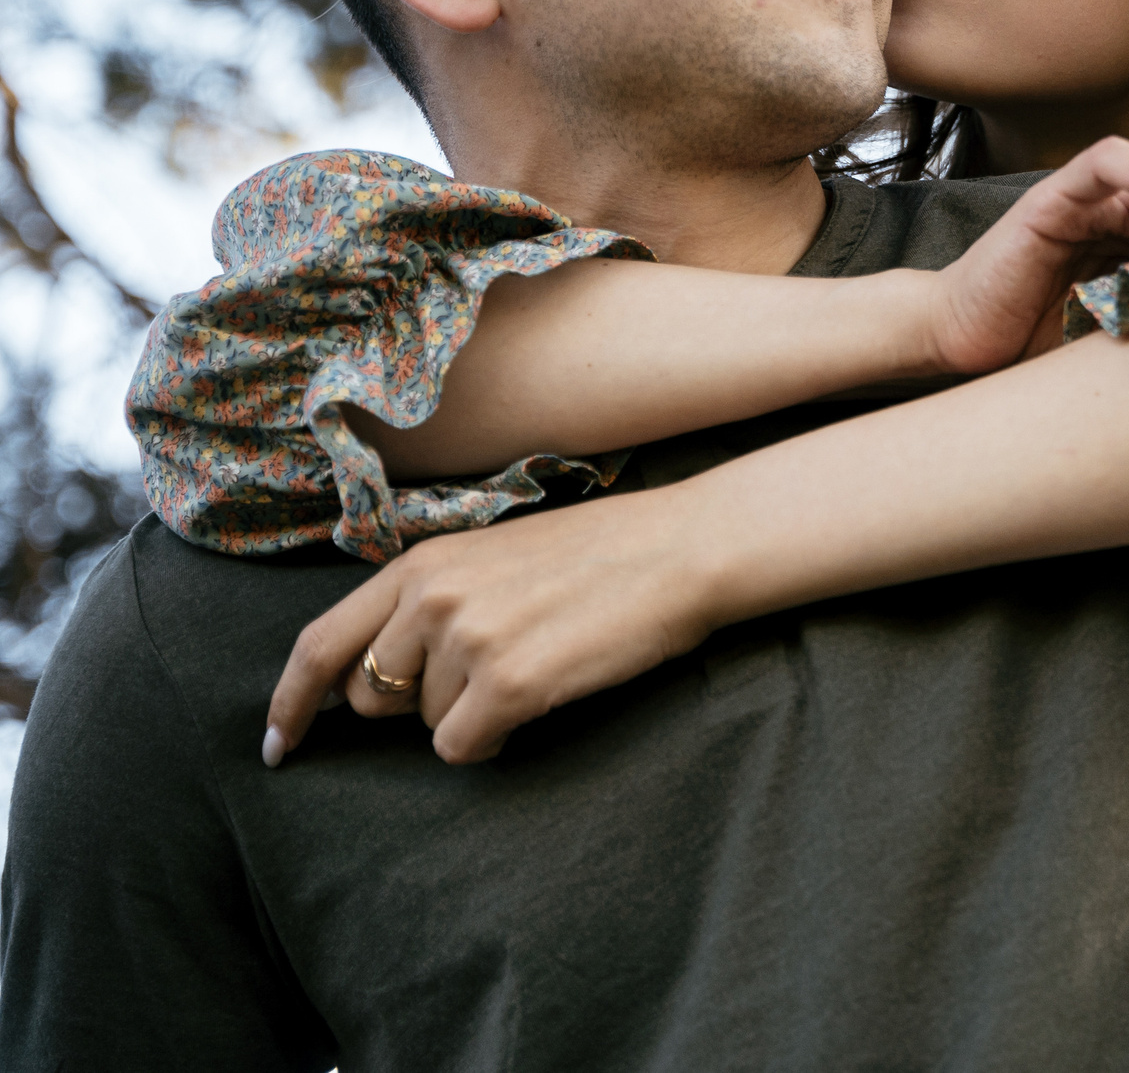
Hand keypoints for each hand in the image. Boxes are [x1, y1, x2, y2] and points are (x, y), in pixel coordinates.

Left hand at [263, 489, 712, 767]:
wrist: (683, 549)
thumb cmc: (602, 554)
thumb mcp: (495, 555)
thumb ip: (432, 598)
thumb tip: (387, 669)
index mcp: (422, 563)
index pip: (321, 644)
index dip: (288, 703)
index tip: (278, 745)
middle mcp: (431, 598)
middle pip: (372, 696)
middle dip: (414, 704)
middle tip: (483, 678)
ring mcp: (468, 639)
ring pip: (428, 724)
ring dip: (471, 714)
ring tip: (535, 666)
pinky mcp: (509, 683)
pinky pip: (465, 747)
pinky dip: (497, 739)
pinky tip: (541, 698)